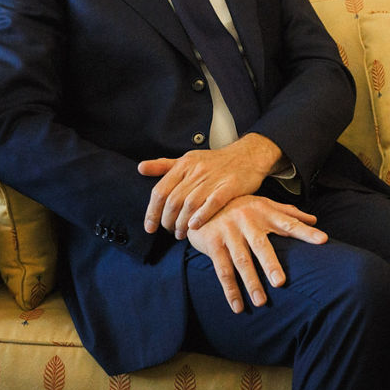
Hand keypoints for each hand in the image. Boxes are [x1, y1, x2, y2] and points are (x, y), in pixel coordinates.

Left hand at [138, 133, 282, 237]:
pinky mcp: (231, 185)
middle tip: (169, 232)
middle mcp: (197, 170)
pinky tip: (195, 226)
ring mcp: (214, 178)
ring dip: (182, 224)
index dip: (152, 212)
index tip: (150, 228)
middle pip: (173, 201)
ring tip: (181, 234)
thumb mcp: (189, 159)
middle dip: (167, 221)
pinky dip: (201, 216)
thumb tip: (140, 168)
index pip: (160, 191)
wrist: (249, 155)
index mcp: (184, 164)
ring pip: (190, 204)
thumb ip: (164, 165)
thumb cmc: (216, 162)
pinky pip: (213, 203)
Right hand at [188, 195, 326, 312]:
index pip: (289, 222)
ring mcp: (229, 233)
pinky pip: (222, 270)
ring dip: (250, 282)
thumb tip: (314, 220)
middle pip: (261, 245)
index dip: (306, 231)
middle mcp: (247, 221)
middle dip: (271, 264)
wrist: (201, 201)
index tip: (323, 240)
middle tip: (281, 283)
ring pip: (241, 261)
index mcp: (264, 212)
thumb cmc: (240, 205)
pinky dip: (230, 290)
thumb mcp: (263, 204)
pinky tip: (238, 307)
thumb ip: (288, 213)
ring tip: (261, 302)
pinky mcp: (212, 244)